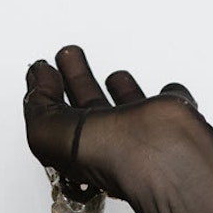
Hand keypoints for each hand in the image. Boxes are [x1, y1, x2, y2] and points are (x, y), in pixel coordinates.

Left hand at [24, 45, 212, 204]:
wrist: (162, 157)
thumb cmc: (106, 155)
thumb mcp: (47, 130)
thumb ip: (38, 103)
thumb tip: (40, 77)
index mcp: (77, 145)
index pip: (57, 115)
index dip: (46, 92)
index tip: (43, 69)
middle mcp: (109, 139)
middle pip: (88, 105)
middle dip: (76, 78)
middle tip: (68, 55)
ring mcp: (143, 128)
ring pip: (127, 103)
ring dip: (118, 86)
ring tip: (112, 73)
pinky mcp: (174, 116)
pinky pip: (172, 100)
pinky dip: (169, 93)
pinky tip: (166, 88)